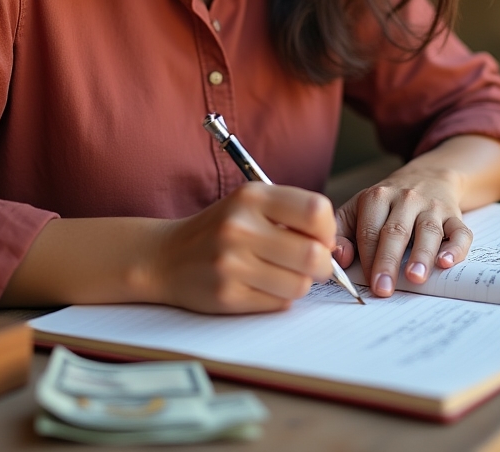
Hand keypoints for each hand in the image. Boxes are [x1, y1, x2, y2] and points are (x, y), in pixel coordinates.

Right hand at [150, 183, 335, 313]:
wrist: (165, 256)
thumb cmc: (220, 228)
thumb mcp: (249, 203)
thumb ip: (290, 213)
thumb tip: (333, 244)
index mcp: (251, 196)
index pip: (316, 211)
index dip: (328, 230)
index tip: (320, 238)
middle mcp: (240, 226)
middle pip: (313, 255)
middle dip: (323, 265)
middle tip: (312, 264)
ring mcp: (232, 263)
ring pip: (300, 285)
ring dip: (299, 283)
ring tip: (281, 274)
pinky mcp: (227, 296)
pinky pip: (278, 304)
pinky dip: (279, 298)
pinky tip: (262, 285)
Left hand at [333, 165, 472, 297]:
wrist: (427, 177)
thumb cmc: (387, 203)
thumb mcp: (358, 209)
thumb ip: (342, 232)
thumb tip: (339, 257)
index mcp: (377, 198)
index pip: (370, 230)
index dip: (367, 258)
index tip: (366, 282)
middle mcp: (405, 199)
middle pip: (396, 231)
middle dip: (388, 262)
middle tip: (383, 289)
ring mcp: (432, 207)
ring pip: (428, 231)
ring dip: (421, 255)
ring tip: (415, 277)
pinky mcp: (454, 215)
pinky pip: (459, 232)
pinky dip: (455, 248)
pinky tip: (446, 262)